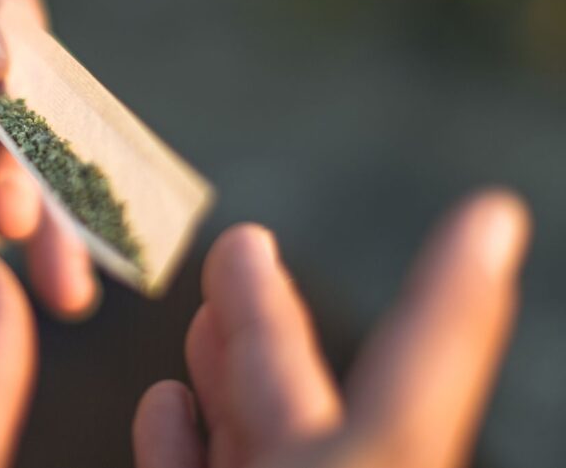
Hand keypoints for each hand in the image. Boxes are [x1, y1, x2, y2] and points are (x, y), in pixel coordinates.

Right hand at [132, 190, 529, 467]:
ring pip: (250, 439)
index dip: (450, 298)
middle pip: (298, 394)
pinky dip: (178, 444)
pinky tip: (168, 402)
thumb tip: (446, 248)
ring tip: (207, 309)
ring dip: (224, 369)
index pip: (422, 372)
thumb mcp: (375, 451)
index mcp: (374, 464)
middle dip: (268, 314)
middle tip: (243, 244)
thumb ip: (414, 358)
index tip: (490, 215)